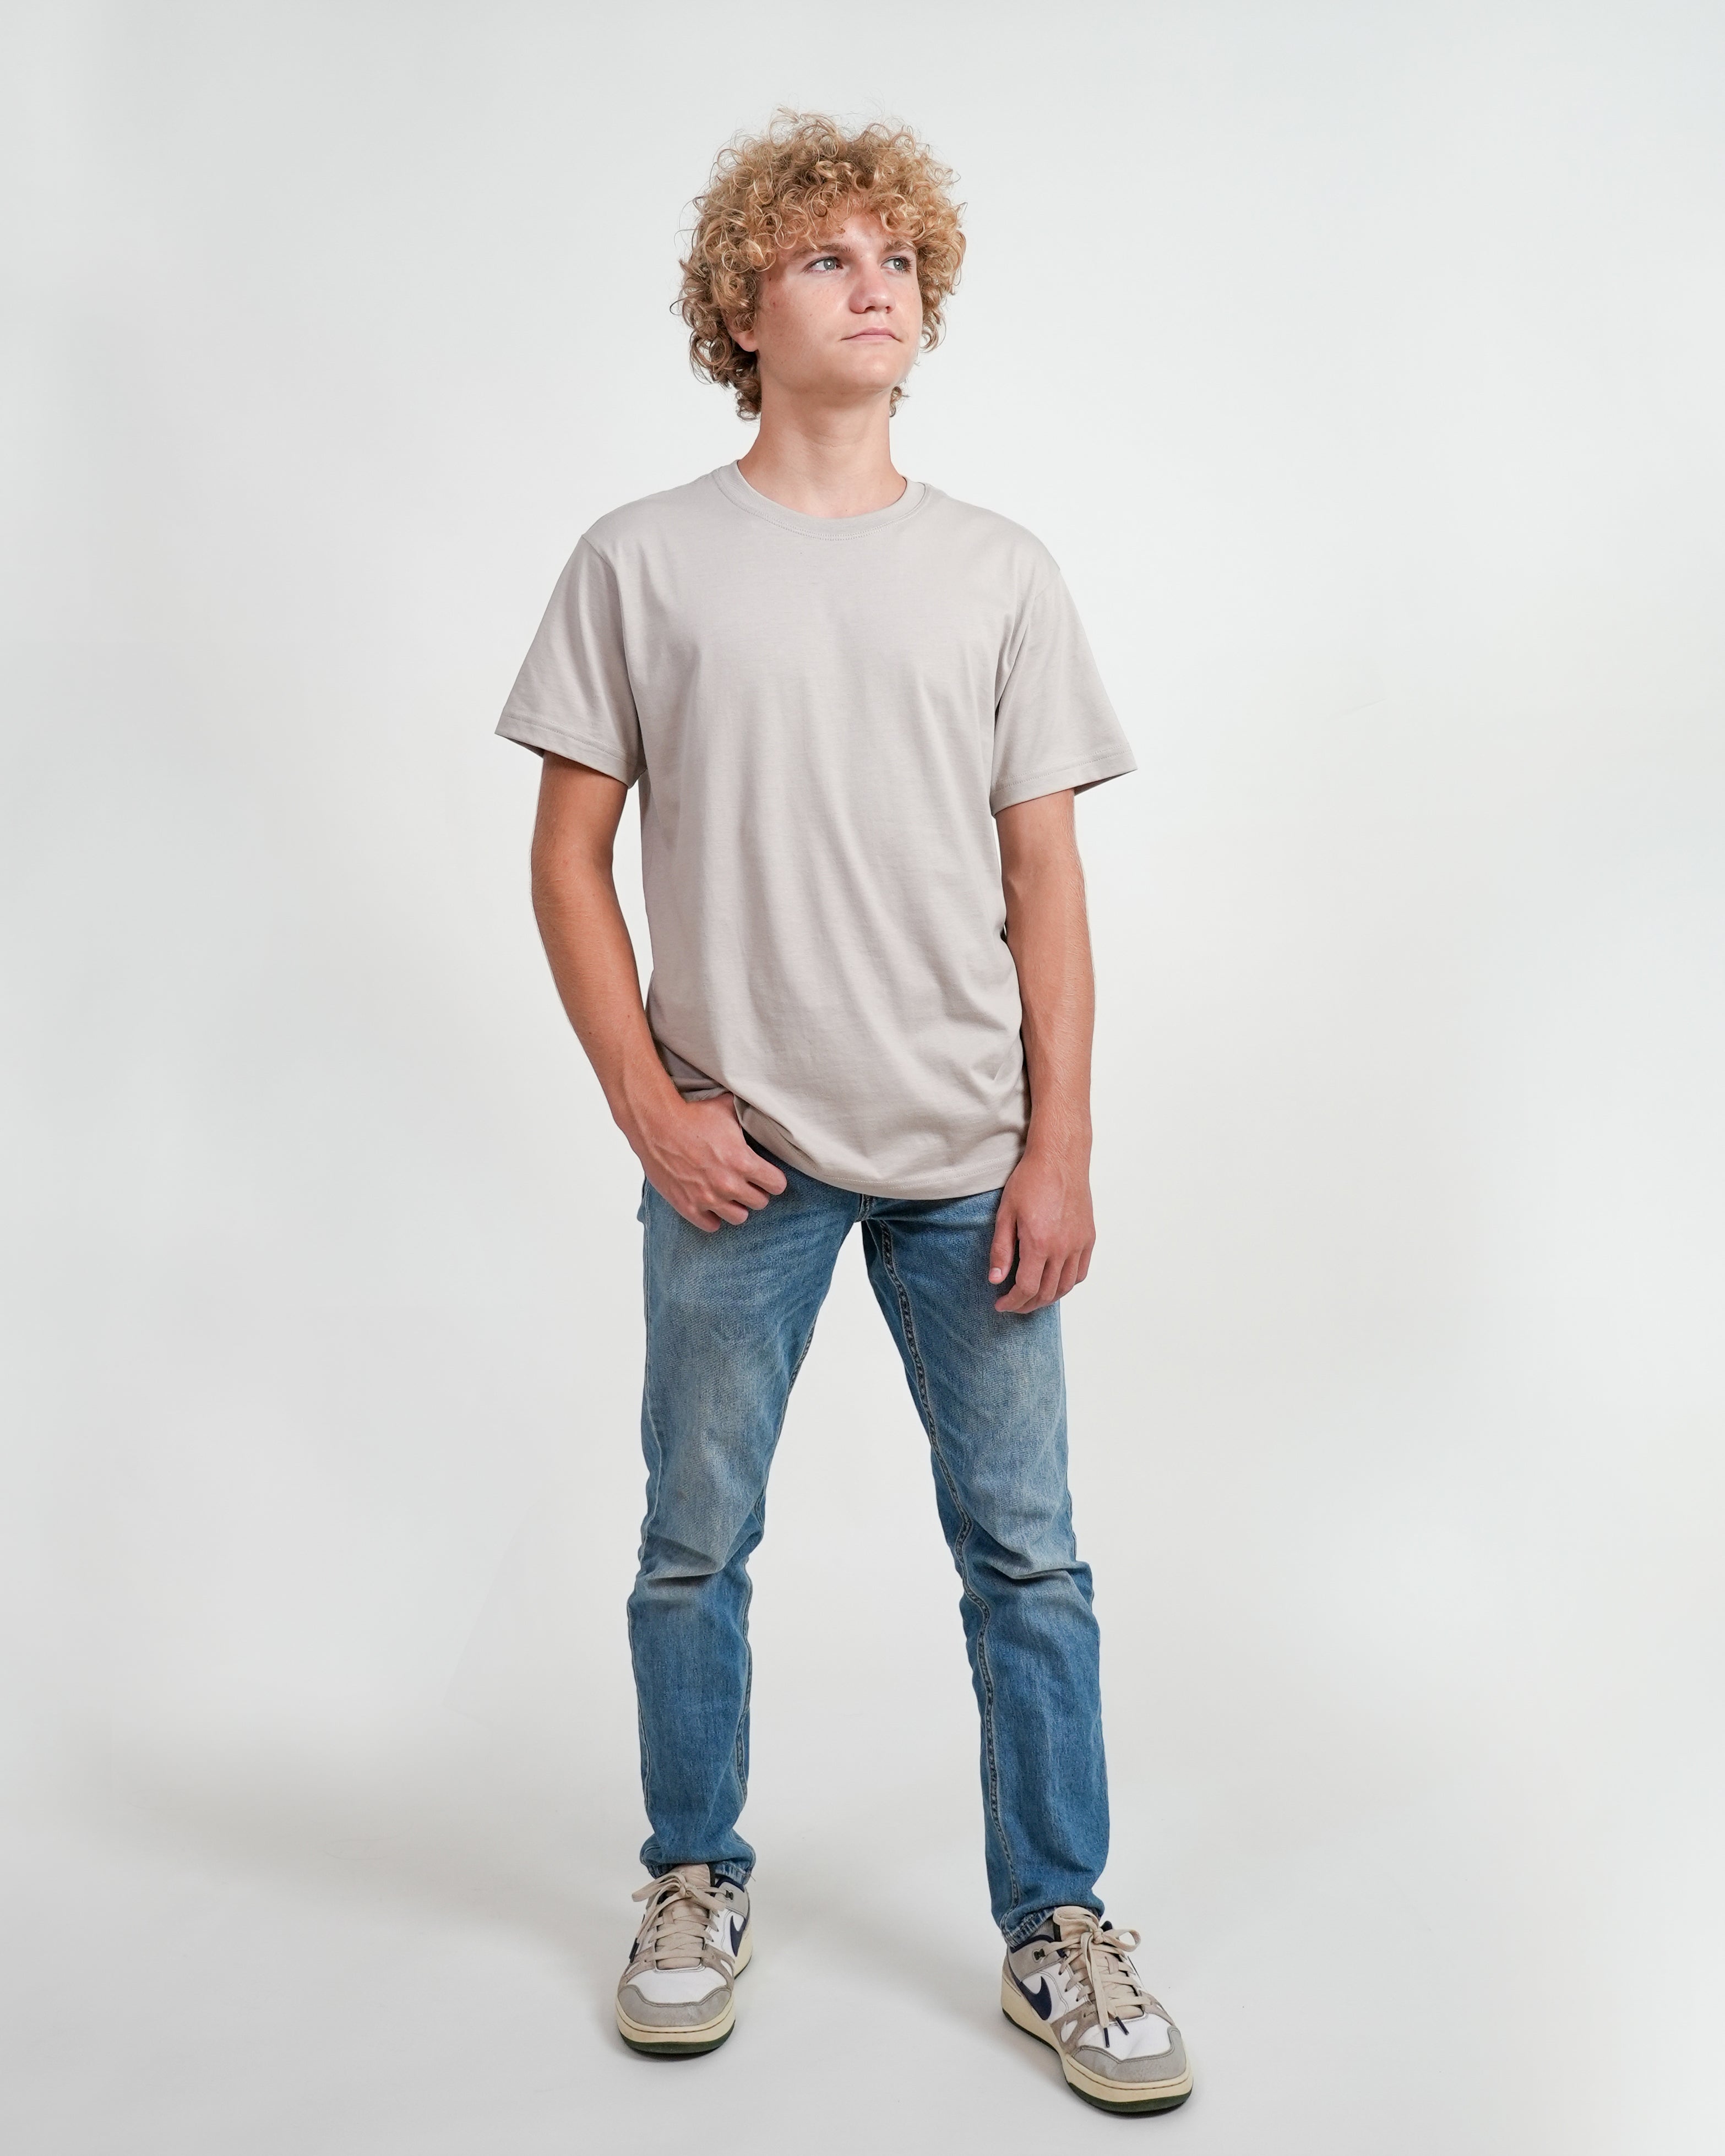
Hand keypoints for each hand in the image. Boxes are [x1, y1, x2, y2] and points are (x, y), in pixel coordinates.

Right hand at [635, 1093, 786, 1230]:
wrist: (656, 1124)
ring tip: (730, 1195)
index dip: (774, 1179)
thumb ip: (746, 1116)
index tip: (766, 1175)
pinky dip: (712, 1217)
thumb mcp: (727, 1110)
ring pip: (739, 1217)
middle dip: (756, 1191)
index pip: (777, 1185)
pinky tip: (710, 1204)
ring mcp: (707, 1197)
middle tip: (747, 1183)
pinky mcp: (687, 1206)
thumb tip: (759, 1106)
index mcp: (742, 1161)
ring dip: (737, 1206)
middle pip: (760, 1202)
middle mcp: (728, 1183)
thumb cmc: (691, 1114)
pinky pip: (711, 1225)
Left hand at [988, 1141, 1094, 1312]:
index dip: (1012, 1302)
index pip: (1027, 1288)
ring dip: (1047, 1298)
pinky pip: (1080, 1272)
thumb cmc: (1030, 1181)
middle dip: (1027, 1304)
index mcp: (1039, 1243)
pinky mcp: (1088, 1238)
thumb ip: (1001, 1249)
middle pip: (1047, 1293)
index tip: (1001, 1304)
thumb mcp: (1006, 1213)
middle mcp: (1062, 1248)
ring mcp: (1078, 1244)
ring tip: (1032, 1297)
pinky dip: (1067, 1284)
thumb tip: (996, 1279)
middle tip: (1013, 1304)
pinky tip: (1054, 1282)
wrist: (1059, 1159)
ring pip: (1065, 1287)